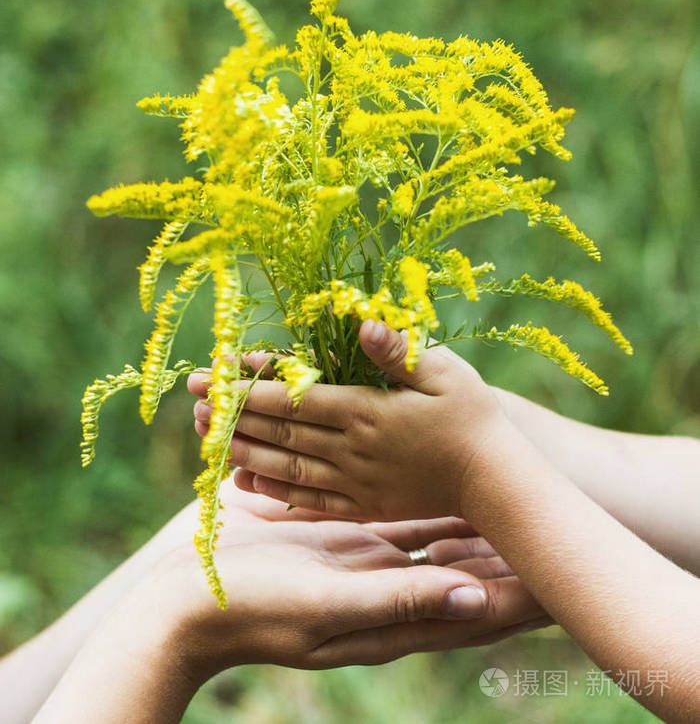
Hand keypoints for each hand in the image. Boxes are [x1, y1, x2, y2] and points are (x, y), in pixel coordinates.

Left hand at [188, 320, 505, 520]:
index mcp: (366, 410)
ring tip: (207, 440)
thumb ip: (398, 350)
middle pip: (280, 430)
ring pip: (285, 466)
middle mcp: (351, 448)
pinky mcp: (363, 505)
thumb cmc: (472, 417)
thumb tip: (362, 320)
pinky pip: (308, 501)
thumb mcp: (443, 371)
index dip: (252, 383)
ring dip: (243, 451)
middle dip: (234, 413)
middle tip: (194, 402)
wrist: (494, 481)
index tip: (217, 371)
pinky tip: (245, 487)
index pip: (295, 395)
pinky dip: (273, 493)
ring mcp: (355, 481)